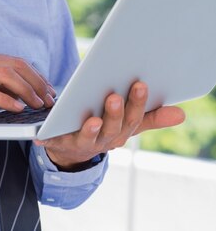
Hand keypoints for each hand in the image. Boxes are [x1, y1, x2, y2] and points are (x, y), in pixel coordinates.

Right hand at [0, 50, 55, 114]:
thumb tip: (15, 92)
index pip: (16, 62)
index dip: (35, 75)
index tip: (49, 88)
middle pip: (15, 66)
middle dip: (36, 82)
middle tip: (49, 98)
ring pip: (5, 76)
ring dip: (26, 90)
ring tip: (37, 104)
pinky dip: (5, 99)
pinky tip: (16, 108)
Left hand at [34, 81, 184, 170]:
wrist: (71, 147)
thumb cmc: (104, 126)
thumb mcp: (128, 121)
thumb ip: (151, 116)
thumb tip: (181, 114)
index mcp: (122, 132)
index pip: (133, 118)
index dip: (137, 103)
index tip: (140, 84)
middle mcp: (104, 140)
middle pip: (113, 129)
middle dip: (115, 113)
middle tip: (115, 96)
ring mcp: (82, 143)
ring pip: (88, 138)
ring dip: (91, 129)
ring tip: (93, 118)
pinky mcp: (59, 142)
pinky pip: (56, 140)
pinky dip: (52, 135)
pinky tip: (48, 130)